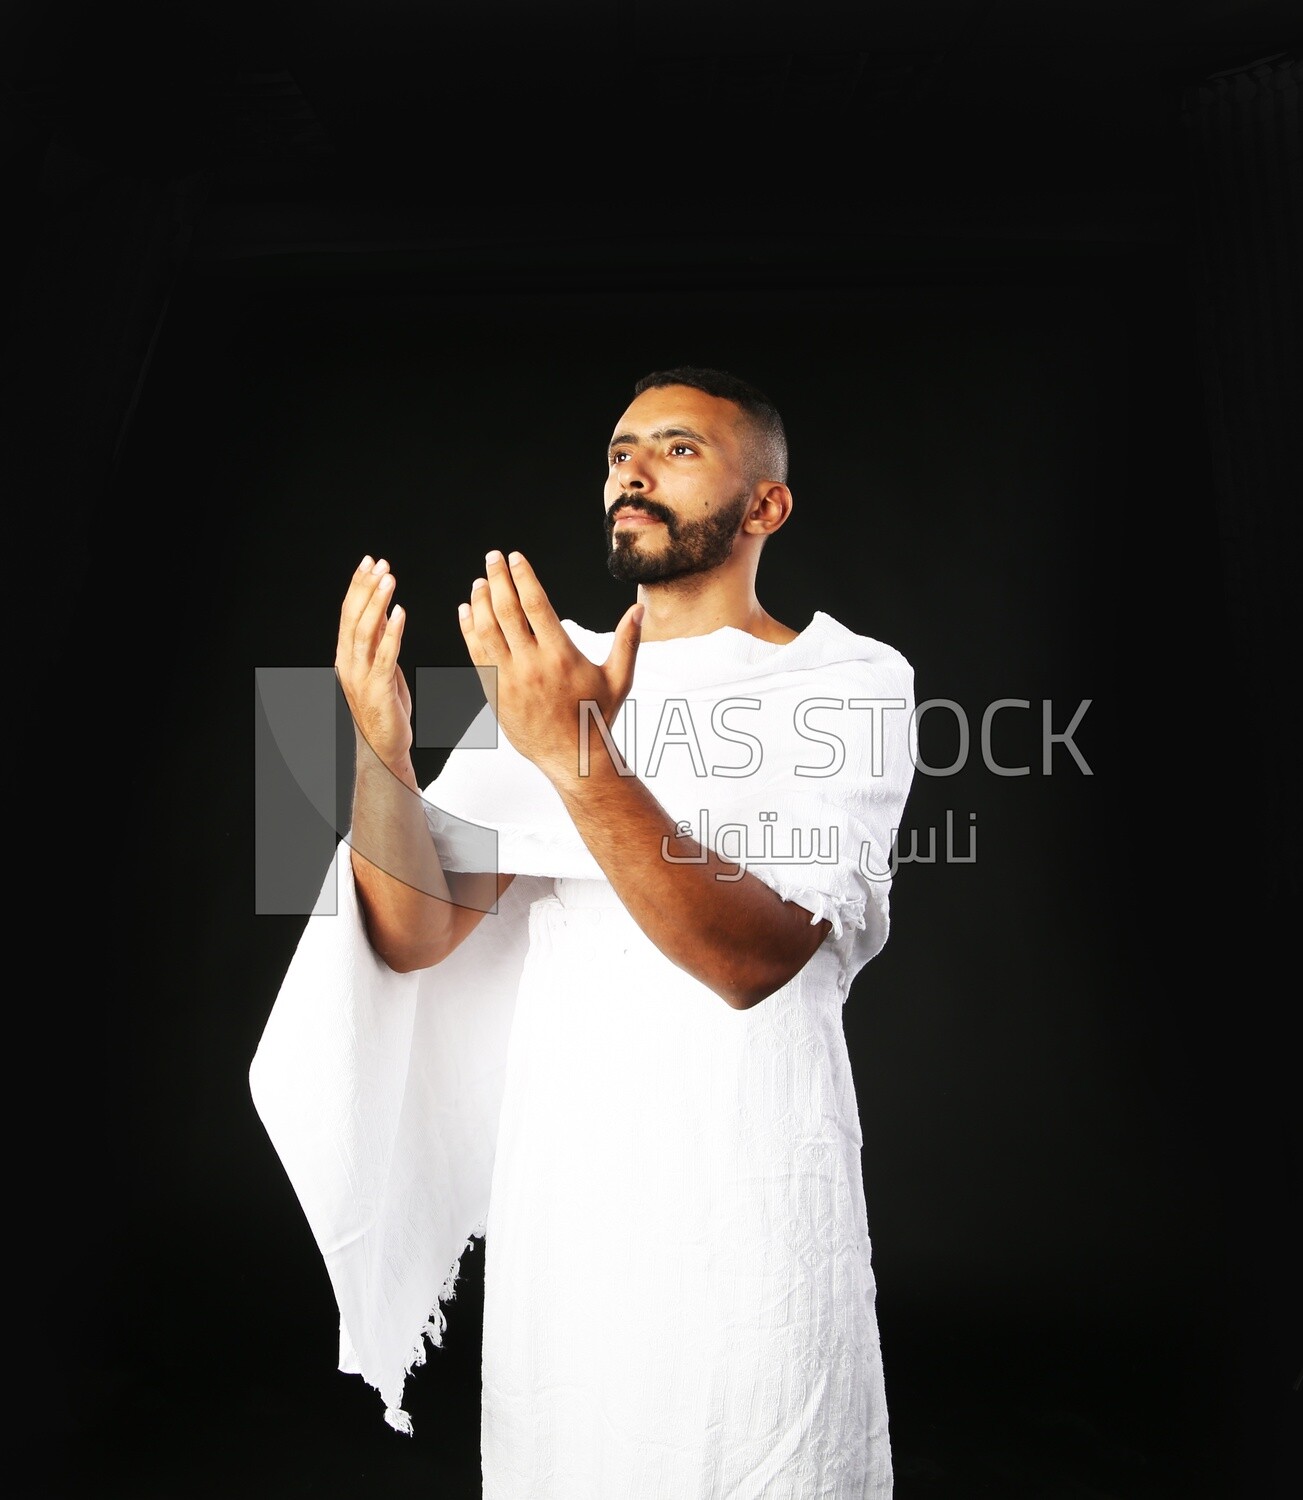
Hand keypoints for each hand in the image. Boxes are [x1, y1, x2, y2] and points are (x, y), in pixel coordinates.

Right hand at [335, 555, 412, 771]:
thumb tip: (386, 611)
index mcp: (346, 656)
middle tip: (379, 563)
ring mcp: (360, 676)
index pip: (349, 613)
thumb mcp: (381, 669)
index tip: (370, 562)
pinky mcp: (378, 689)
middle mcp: (347, 663)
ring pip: (365, 632)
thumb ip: (380, 642)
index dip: (358, 585)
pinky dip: (392, 632)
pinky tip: (401, 612)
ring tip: (389, 579)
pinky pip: (384, 656)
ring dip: (378, 603)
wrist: (383, 748)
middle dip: (366, 587)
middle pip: (353, 617)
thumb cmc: (384, 709)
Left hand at [458, 550, 642, 781]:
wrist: (573, 758)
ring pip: (486, 631)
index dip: (523, 577)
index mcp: (561, 656)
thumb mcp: (619, 678)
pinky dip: (468, 631)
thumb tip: (640, 609)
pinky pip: (476, 656)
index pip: (536, 605)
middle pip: (507, 611)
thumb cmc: (597, 716)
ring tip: (479, 582)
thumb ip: (628, 641)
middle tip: (493, 558)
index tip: (515, 557)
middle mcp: (531, 665)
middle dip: (498, 579)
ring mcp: (509, 680)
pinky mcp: (495, 694)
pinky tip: (466, 612)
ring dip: (480, 602)